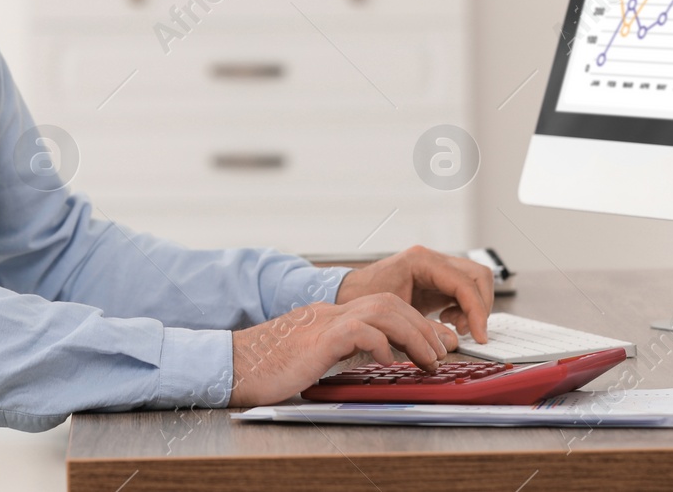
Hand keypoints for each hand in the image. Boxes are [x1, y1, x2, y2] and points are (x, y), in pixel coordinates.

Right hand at [229, 295, 457, 406]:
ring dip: (413, 334)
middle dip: (422, 326)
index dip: (414, 324)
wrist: (232, 365)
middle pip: (390, 302)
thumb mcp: (313, 359)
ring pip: (383, 311)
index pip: (383, 307)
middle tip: (441, 352)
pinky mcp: (317, 338)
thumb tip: (372, 361)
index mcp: (331, 317)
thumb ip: (339, 354)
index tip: (433, 346)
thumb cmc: (267, 369)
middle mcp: (330, 313)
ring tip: (428, 359)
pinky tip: (389, 360)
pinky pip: (358, 330)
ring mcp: (324, 322)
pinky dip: (381, 343)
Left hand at [334, 245, 495, 344]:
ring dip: (474, 308)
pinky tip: (448, 321)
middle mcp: (431, 259)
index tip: (480, 337)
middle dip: (480, 307)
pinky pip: (463, 290)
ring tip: (456, 327)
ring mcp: (435, 268)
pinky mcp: (436, 280)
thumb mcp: (393, 315)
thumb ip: (425, 327)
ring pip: (474, 282)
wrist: (344, 293)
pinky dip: (465, 308)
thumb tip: (455, 341)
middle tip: (472, 332)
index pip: (463, 283)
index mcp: (421, 261)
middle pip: (478, 276)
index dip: (477, 311)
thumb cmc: (362, 299)